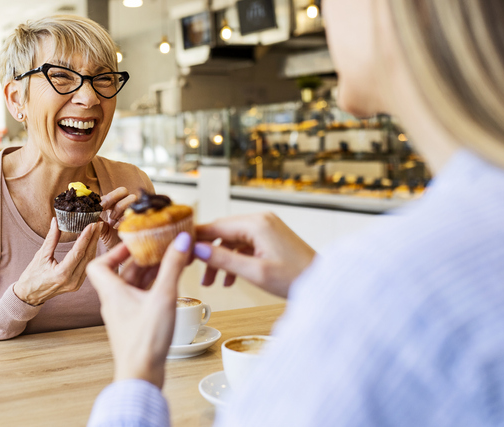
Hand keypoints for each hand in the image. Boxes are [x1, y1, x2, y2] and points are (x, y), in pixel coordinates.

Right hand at [14, 218, 102, 305]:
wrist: (30, 295)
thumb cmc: (32, 276)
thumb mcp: (40, 256)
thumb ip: (51, 238)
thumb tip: (56, 221)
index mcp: (61, 274)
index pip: (78, 252)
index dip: (86, 237)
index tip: (92, 225)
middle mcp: (72, 281)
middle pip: (87, 256)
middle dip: (94, 239)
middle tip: (99, 224)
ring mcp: (76, 284)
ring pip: (89, 262)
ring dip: (93, 245)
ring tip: (96, 231)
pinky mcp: (77, 284)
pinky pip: (87, 267)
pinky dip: (89, 254)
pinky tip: (90, 243)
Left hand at [87, 233, 192, 387]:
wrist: (141, 376)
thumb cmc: (144, 342)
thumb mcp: (162, 297)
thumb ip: (172, 266)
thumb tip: (181, 240)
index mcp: (112, 291)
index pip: (99, 264)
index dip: (115, 251)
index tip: (134, 243)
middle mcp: (114, 301)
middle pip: (122, 271)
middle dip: (141, 258)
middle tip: (159, 247)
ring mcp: (124, 313)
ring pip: (133, 285)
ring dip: (149, 272)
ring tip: (169, 262)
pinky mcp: (135, 324)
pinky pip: (141, 298)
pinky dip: (153, 287)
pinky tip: (169, 286)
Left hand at [98, 187, 136, 248]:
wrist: (121, 252)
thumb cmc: (110, 238)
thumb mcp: (100, 228)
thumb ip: (95, 219)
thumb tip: (87, 212)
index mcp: (113, 204)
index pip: (109, 194)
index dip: (102, 198)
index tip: (96, 206)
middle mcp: (124, 204)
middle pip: (123, 190)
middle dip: (112, 198)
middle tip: (104, 208)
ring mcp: (133, 210)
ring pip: (132, 197)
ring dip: (120, 207)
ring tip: (112, 218)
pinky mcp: (140, 218)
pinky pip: (135, 211)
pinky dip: (124, 218)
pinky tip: (116, 226)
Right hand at [194, 212, 315, 297]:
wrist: (324, 283)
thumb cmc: (295, 278)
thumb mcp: (255, 272)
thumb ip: (224, 260)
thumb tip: (197, 250)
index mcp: (256, 224)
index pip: (215, 226)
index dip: (195, 238)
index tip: (179, 249)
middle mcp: (261, 220)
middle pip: (222, 231)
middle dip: (207, 252)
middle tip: (193, 270)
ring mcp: (266, 227)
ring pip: (232, 240)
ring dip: (220, 259)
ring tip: (211, 282)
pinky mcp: (270, 237)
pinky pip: (244, 245)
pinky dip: (234, 259)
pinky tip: (230, 279)